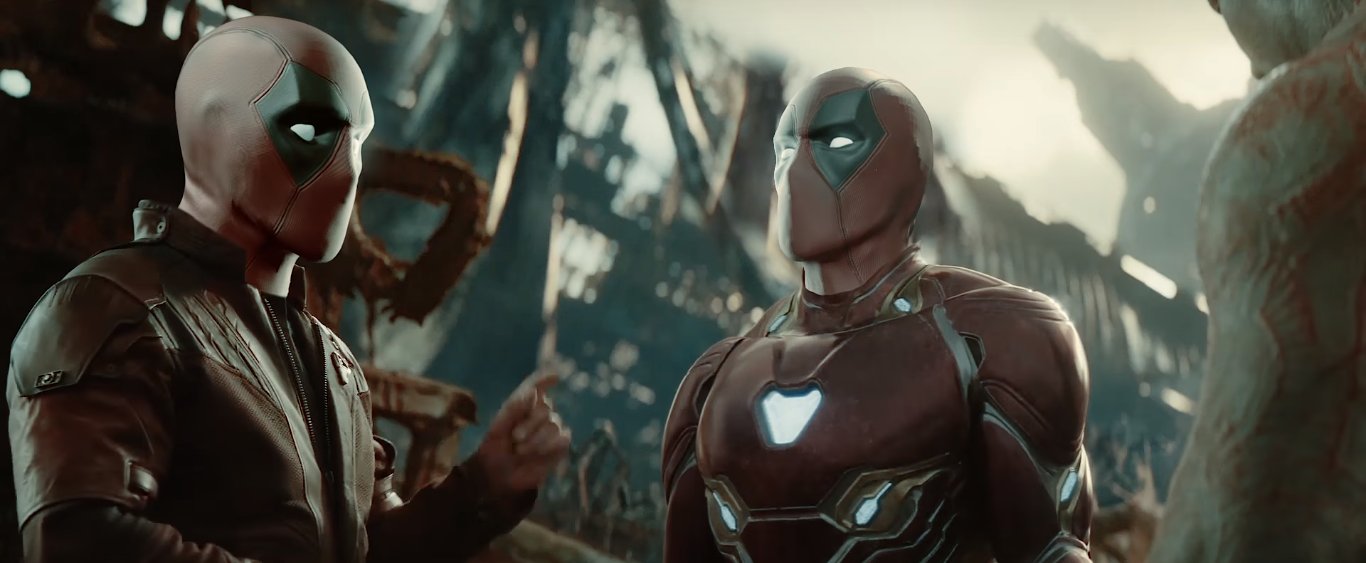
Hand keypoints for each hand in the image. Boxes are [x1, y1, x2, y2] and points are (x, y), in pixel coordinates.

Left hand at [469, 372, 571, 497]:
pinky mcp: (560, 446)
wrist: (498, 475)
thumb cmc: (495, 449)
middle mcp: (541, 413)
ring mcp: (552, 429)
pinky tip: (536, 454)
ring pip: (554, 425)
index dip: (546, 380)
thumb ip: (514, 408)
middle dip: (529, 424)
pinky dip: (548, 447)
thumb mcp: (498, 427)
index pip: (538, 386)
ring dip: (536, 439)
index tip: (555, 377)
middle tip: (515, 438)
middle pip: (545, 408)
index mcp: (524, 404)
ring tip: (520, 451)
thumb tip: (534, 392)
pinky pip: (562, 439)